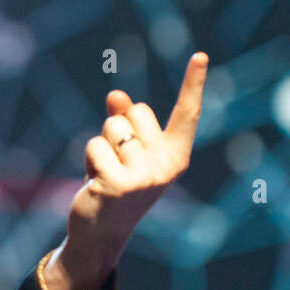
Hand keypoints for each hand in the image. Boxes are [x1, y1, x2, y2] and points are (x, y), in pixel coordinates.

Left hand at [63, 51, 208, 276]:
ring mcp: (145, 176)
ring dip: (100, 145)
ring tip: (105, 174)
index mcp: (176, 156)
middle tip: (117, 163)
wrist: (101, 233)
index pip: (186, 114)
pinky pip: (95, 145)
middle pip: (134, 111)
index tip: (201, 55)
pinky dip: (88, 159)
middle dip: (117, 129)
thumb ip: (124, 121)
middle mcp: (167, 166)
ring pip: (112, 126)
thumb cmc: (115, 186)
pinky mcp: (119, 184)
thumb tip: (116, 94)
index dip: (193, 84)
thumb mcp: (125, 152)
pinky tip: (94, 183)